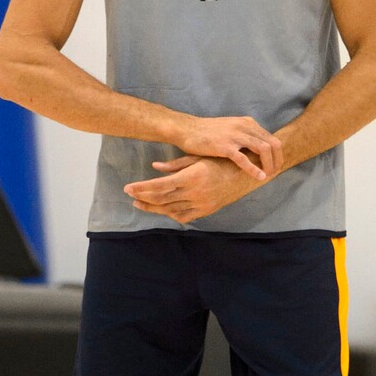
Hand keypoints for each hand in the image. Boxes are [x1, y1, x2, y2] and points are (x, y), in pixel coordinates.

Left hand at [125, 155, 264, 223]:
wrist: (247, 175)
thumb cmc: (222, 161)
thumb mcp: (198, 158)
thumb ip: (175, 165)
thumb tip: (154, 167)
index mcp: (192, 177)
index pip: (159, 186)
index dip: (141, 188)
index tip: (128, 188)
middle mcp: (195, 193)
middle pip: (162, 199)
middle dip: (143, 198)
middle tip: (129, 196)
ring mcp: (201, 204)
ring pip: (170, 209)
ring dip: (153, 207)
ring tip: (140, 203)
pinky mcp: (206, 210)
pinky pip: (184, 216)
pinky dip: (170, 214)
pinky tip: (161, 210)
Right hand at [177, 114, 282, 180]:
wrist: (186, 129)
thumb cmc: (207, 132)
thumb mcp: (231, 128)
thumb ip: (245, 136)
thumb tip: (257, 149)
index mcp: (248, 123)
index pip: (272, 138)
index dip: (277, 154)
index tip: (276, 166)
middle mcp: (244, 126)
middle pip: (272, 144)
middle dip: (277, 160)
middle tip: (275, 173)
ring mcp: (235, 136)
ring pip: (263, 149)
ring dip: (269, 165)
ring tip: (268, 176)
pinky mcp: (225, 146)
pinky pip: (244, 159)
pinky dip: (254, 169)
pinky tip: (259, 177)